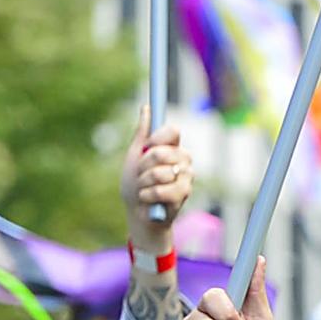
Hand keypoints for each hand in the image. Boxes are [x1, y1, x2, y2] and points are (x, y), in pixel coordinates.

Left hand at [125, 118, 192, 244]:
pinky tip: (148, 199)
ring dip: (144, 182)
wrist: (137, 212)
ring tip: (144, 189)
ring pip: (159, 172)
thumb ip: (142, 133)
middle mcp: (183, 160)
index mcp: (172, 148)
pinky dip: (148, 195)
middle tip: (141, 175)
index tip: (147, 146)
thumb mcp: (134, 156)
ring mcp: (186, 177)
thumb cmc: (135, 184)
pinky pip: (161, 189)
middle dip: (144, 166)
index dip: (157, 138)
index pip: (172, 131)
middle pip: (162, 152)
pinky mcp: (184, 194)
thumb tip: (147, 107)